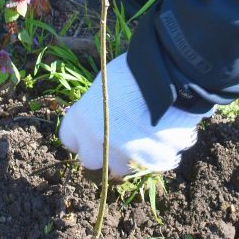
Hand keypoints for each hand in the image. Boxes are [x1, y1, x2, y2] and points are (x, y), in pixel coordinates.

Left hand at [59, 54, 212, 177]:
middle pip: (92, 160)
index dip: (83, 136)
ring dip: (132, 154)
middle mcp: (98, 143)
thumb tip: (100, 116)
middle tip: (120, 135)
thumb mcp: (105, 86)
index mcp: (80, 121)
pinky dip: (160, 152)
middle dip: (102, 151)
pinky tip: (167, 133)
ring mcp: (124, 156)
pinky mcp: (152, 162)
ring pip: (123, 165)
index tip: (92, 130)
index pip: (71, 140)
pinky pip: (154, 163)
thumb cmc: (133, 72)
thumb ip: (97, 108)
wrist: (168, 77)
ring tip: (148, 132)